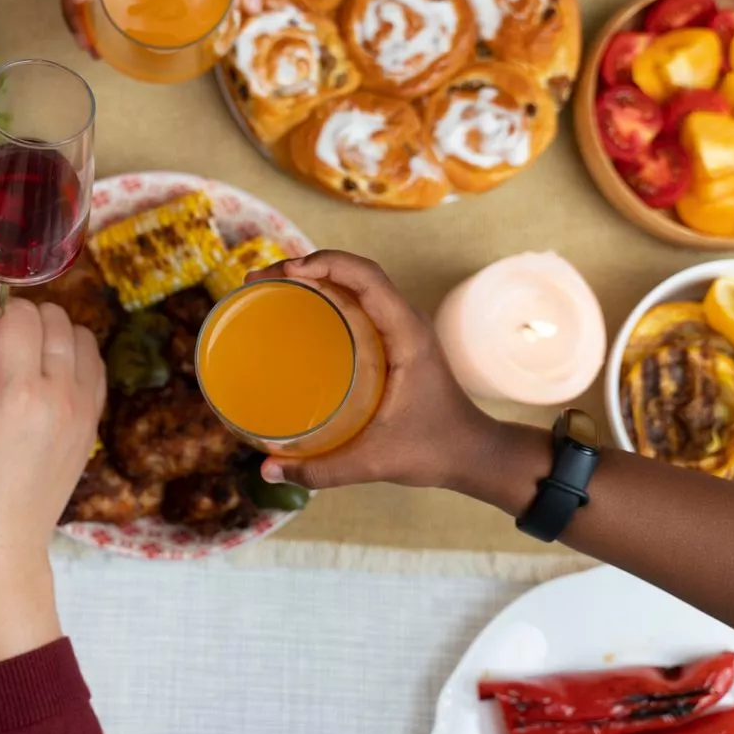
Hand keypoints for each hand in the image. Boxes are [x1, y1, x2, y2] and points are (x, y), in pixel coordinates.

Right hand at [0, 298, 103, 669]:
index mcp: (17, 394)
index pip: (21, 316)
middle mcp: (60, 396)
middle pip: (55, 318)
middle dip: (23, 322)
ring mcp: (83, 410)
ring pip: (82, 335)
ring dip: (52, 337)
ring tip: (23, 366)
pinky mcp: (92, 425)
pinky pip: (95, 367)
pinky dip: (73, 359)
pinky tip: (46, 381)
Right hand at [252, 252, 494, 492]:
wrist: (474, 454)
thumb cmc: (434, 450)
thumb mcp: (374, 461)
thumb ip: (321, 469)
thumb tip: (266, 469)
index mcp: (407, 335)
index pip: (367, 277)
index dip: (325, 263)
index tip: (285, 272)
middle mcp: (405, 322)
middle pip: (354, 272)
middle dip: (304, 266)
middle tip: (258, 280)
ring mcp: (401, 328)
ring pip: (355, 284)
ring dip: (314, 277)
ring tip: (269, 288)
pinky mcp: (394, 340)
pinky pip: (358, 304)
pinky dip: (326, 297)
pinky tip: (297, 314)